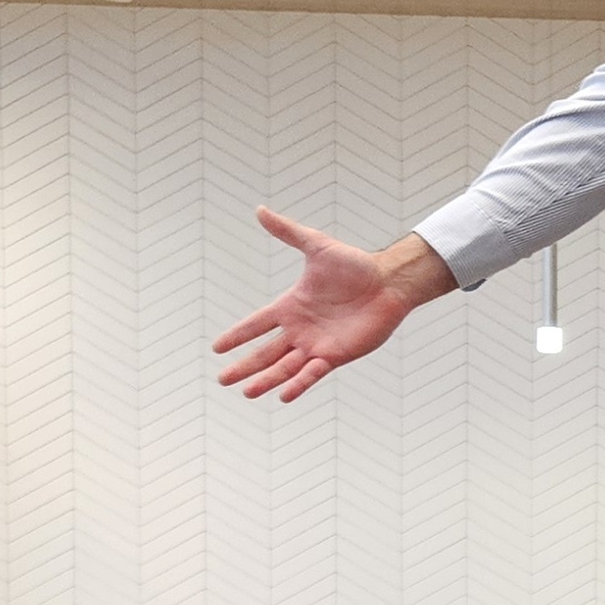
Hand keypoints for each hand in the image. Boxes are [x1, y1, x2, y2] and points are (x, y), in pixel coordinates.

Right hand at [214, 210, 453, 401]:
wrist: (388, 282)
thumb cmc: (354, 264)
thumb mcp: (316, 245)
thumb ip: (287, 232)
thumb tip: (260, 209)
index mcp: (290, 306)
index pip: (256, 324)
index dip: (237, 335)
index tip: (216, 347)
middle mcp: (300, 329)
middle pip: (265, 352)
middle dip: (244, 366)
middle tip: (222, 380)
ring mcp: (317, 344)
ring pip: (285, 367)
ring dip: (266, 380)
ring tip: (247, 392)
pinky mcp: (336, 355)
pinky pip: (313, 373)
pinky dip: (298, 384)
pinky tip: (283, 395)